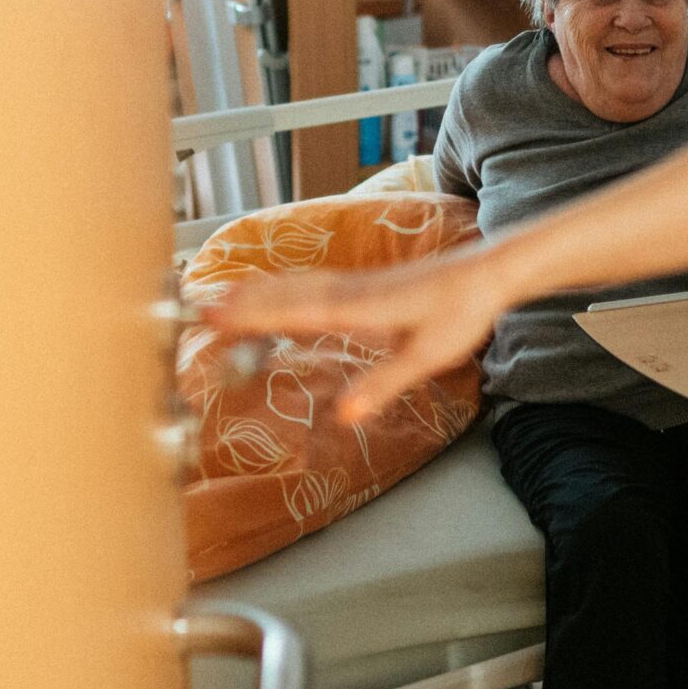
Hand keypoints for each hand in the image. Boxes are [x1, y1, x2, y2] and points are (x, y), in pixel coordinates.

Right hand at [199, 250, 507, 423]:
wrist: (487, 274)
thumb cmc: (460, 315)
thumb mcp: (426, 358)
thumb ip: (383, 384)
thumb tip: (344, 415)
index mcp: (362, 308)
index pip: (297, 311)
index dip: (256, 314)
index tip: (218, 317)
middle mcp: (353, 291)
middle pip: (289, 294)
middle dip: (245, 303)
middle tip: (200, 308)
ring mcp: (359, 283)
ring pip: (299, 284)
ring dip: (261, 290)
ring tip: (224, 297)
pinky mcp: (367, 283)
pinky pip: (315, 282)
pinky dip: (287, 285)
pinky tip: (279, 290)